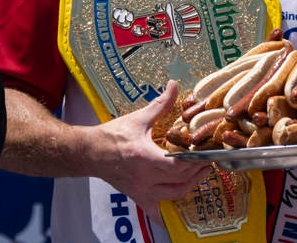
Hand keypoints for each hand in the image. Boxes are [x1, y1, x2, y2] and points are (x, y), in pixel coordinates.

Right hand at [93, 80, 212, 212]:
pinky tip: (174, 207)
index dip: (195, 161)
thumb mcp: (138, 118)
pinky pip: (155, 209)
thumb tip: (174, 85)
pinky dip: (166, 210)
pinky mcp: (137, 196)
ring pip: (174, 194)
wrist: (89, 152)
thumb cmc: (112, 135)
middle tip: (207, 161)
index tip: (206, 153)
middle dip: (197, 171)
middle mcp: (145, 176)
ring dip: (189, 186)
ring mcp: (141, 189)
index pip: (178, 165)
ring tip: (199, 174)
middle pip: (180, 180)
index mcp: (146, 156)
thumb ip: (159, 104)